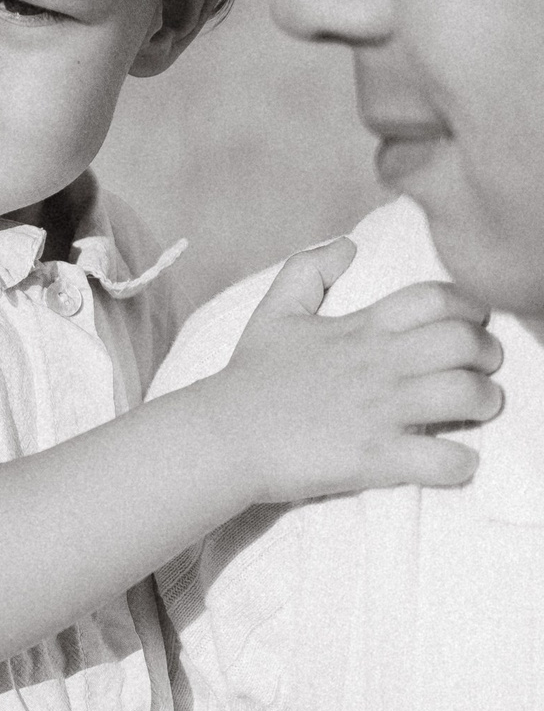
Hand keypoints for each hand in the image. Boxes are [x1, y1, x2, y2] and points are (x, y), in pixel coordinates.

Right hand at [209, 241, 500, 504]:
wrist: (222, 436)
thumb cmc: (249, 378)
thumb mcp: (274, 312)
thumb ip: (307, 270)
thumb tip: (347, 246)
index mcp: (360, 328)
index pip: (434, 299)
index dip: (468, 306)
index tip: (474, 321)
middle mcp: (378, 365)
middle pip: (462, 343)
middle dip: (488, 353)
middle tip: (484, 368)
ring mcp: (380, 411)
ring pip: (465, 395)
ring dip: (485, 401)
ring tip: (479, 409)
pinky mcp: (376, 457)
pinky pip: (442, 460)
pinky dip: (461, 463)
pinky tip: (457, 462)